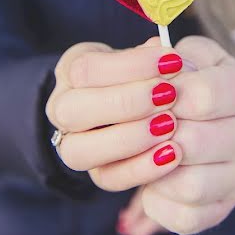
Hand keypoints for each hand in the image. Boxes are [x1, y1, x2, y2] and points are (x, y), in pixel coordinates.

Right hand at [45, 41, 185, 191]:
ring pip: (80, 151)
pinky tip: (173, 153)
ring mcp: (72, 145)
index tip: (171, 61)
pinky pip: (108, 179)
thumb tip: (167, 55)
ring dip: (130, 138)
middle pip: (73, 111)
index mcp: (71, 71)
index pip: (86, 69)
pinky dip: (142, 168)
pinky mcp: (95, 173)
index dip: (131, 65)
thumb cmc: (138, 74)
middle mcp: (61, 110)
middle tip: (169, 95)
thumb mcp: (140, 56)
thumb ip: (150, 57)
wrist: (129, 106)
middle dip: (126, 103)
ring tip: (170, 125)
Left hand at [131, 36, 234, 234]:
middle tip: (139, 125)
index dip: (163, 94)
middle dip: (153, 134)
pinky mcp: (221, 209)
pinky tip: (152, 181)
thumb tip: (151, 58)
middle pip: (192, 143)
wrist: (220, 119)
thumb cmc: (195, 82)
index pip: (203, 95)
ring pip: (190, 185)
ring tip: (144, 153)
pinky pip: (185, 218)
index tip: (149, 92)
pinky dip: (159, 202)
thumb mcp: (190, 56)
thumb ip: (172, 55)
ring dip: (154, 170)